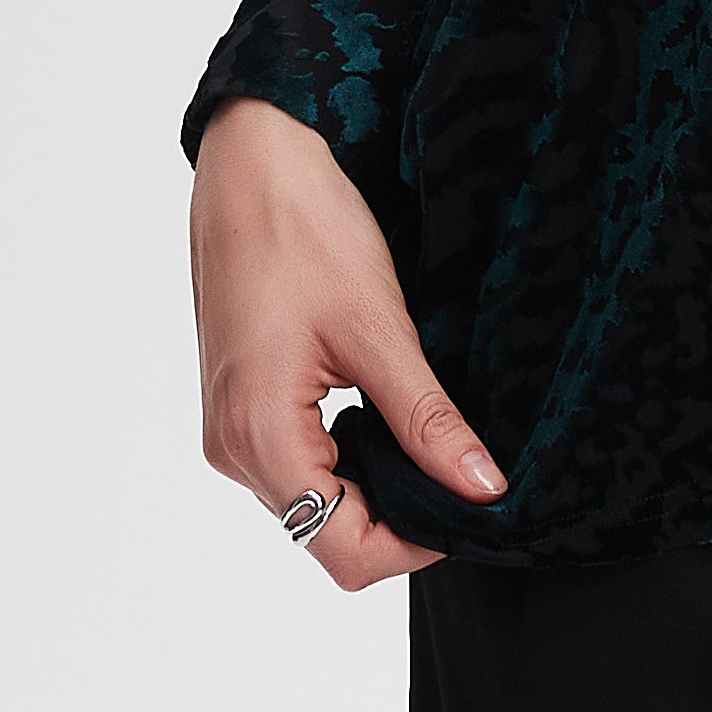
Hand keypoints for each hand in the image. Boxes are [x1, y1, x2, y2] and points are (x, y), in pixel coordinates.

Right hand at [188, 95, 507, 590]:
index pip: (342, 549)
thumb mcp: (380, 328)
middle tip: (456, 461)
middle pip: (325, 532)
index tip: (468, 499)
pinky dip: (346, 458)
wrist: (251, 163)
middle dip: (397, 514)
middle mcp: (232, 447)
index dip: (415, 542)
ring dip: (372, 485)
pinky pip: (297, 464)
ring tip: (420, 429)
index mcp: (259, 434)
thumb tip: (482, 489)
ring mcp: (229, 428)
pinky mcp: (239, 407)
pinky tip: (379, 410)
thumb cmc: (304, 228)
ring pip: (312, 503)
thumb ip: (429, 421)